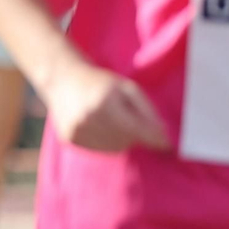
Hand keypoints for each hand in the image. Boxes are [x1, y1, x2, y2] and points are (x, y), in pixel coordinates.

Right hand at [43, 54, 169, 152]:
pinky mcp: (69, 138)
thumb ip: (146, 110)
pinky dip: (103, 141)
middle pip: (126, 141)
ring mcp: (77, 130)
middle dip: (132, 133)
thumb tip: (162, 135)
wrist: (61, 78)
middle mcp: (89, 118)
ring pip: (113, 148)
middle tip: (125, 118)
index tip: (167, 146)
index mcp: (105, 103)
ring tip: (110, 121)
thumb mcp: (127, 87)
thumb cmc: (100, 82)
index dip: (154, 139)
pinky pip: (98, 149)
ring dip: (118, 138)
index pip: (137, 130)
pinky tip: (97, 125)